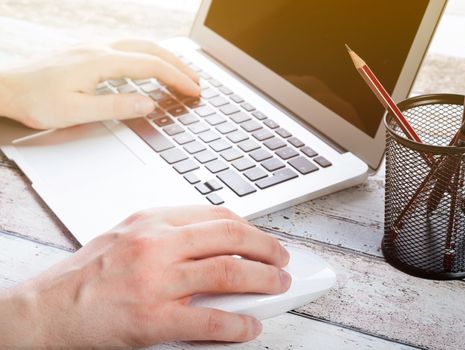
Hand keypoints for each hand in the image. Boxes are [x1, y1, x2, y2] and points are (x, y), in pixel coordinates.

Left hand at [0, 39, 200, 128]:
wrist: (5, 88)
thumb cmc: (36, 101)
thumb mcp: (76, 111)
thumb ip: (116, 107)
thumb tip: (148, 104)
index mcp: (100, 62)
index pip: (150, 66)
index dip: (177, 78)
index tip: (194, 91)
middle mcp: (99, 49)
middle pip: (150, 49)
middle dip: (178, 65)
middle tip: (196, 81)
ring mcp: (93, 47)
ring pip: (140, 45)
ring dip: (164, 57)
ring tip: (180, 73)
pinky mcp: (87, 52)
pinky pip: (127, 48)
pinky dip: (148, 56)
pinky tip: (148, 67)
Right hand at [0, 206, 290, 347]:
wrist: (46, 310)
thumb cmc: (86, 275)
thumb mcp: (127, 236)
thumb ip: (170, 235)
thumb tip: (215, 243)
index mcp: (152, 221)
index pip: (216, 215)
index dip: (249, 227)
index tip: (263, 237)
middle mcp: (156, 245)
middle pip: (230, 237)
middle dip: (267, 248)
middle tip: (282, 259)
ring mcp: (156, 281)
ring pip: (228, 273)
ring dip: (264, 280)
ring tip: (278, 285)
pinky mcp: (152, 319)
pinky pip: (210, 321)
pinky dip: (238, 324)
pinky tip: (249, 326)